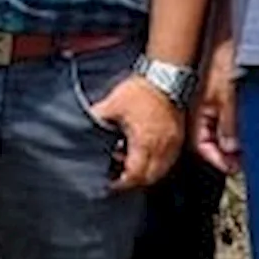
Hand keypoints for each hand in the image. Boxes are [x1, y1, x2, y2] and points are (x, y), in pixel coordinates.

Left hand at [92, 74, 183, 191]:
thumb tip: (80, 124)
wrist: (165, 75)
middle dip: (132, 181)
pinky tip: (144, 154)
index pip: (133, 175)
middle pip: (148, 179)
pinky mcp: (177, 138)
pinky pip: (168, 161)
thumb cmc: (140, 90)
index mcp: (144, 143)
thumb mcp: (112, 104)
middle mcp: (161, 148)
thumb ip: (96, 118)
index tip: (109, 183)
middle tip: (118, 176)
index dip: (120, 183)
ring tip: (129, 163)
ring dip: (145, 173)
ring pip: (160, 172)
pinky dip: (156, 164)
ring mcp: (172, 144)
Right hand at [192, 38, 239, 174]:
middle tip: (245, 161)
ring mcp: (208, 101)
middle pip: (210, 140)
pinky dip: (234, 125)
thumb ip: (229, 127)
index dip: (219, 160)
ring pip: (218, 129)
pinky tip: (248, 125)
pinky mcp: (217, 93)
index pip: (202, 148)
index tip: (235, 168)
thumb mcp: (229, 99)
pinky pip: (223, 116)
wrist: (224, 36)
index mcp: (196, 114)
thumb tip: (231, 150)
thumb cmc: (223, 62)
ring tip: (249, 146)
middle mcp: (199, 110)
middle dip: (227, 153)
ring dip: (232, 139)